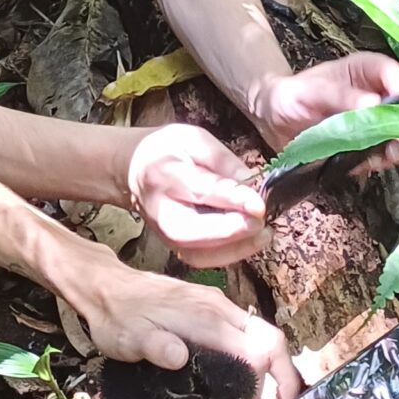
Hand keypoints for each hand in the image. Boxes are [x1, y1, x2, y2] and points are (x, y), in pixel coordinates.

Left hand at [71, 255, 297, 398]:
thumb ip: (155, 347)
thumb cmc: (117, 317)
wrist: (105, 286)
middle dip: (285, 374)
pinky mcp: (209, 305)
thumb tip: (180, 358)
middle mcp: (219, 308)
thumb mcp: (128, 338)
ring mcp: (216, 305)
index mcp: (206, 318)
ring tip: (267, 398)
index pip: (258, 349)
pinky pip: (245, 329)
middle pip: (270, 339)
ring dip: (271, 364)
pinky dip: (256, 353)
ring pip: (260, 333)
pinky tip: (245, 374)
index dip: (273, 381)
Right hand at [125, 124, 267, 262]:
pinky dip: (230, 254)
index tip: (259, 205)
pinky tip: (250, 240)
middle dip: (233, 230)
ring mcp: (165, 235)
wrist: (134, 171)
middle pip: (196, 231)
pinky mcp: (174, 248)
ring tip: (264, 233)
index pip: (201, 190)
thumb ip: (222, 160)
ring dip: (237, 248)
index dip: (232, 199)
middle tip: (262, 221)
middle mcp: (162, 211)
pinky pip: (204, 260)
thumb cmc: (167, 150)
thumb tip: (251, 183)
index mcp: (165, 175)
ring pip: (201, 253)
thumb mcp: (194, 139)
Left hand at [250, 53, 398, 155]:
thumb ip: (340, 96)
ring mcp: (376, 121)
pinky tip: (363, 164)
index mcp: (366, 70)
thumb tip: (374, 104)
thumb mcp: (309, 92)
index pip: (395, 75)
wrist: (274, 119)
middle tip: (392, 147)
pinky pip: (386, 155)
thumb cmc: (290, 96)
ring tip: (379, 159)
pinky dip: (379, 163)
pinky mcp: (369, 144)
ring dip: (397, 150)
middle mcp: (378, 93)